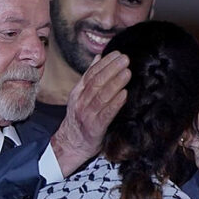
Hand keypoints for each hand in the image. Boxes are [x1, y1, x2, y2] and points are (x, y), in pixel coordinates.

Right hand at [51, 51, 129, 175]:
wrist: (70, 145)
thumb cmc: (80, 118)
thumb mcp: (81, 95)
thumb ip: (90, 77)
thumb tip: (98, 57)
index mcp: (78, 92)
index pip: (91, 73)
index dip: (105, 63)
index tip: (117, 54)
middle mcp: (81, 102)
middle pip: (96, 82)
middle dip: (112, 69)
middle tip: (125, 59)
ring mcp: (87, 115)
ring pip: (101, 96)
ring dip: (115, 83)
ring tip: (127, 73)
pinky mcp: (95, 128)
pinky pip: (106, 114)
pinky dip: (115, 103)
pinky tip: (124, 95)